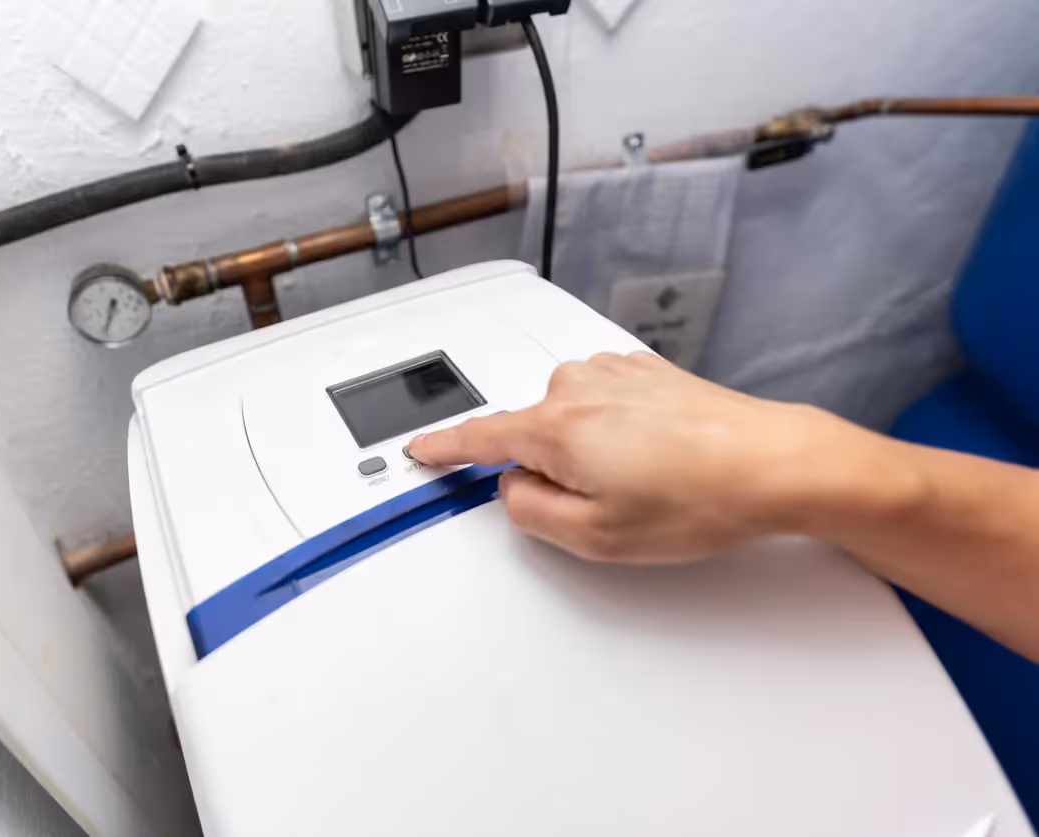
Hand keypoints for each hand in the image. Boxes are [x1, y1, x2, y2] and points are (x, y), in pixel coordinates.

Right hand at [408, 353, 860, 564]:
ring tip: (648, 483)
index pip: (478, 439)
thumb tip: (513, 488)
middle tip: (611, 506)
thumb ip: (530, 512)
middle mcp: (577, 387)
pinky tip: (661, 459)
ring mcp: (613, 373)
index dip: (444, 449)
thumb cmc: (699, 497)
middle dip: (554, 472)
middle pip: (532, 436)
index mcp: (555, 427)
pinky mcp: (645, 371)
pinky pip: (605, 407)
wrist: (774, 463)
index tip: (421, 449)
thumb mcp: (595, 536)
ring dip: (592, 453)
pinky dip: (619, 434)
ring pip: (570, 422)